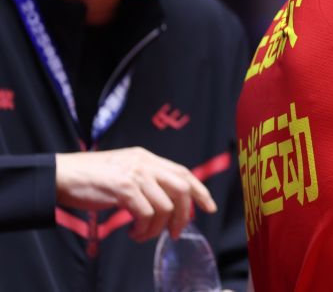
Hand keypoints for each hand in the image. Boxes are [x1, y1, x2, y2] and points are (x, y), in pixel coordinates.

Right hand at [54, 147, 216, 241]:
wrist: (62, 175)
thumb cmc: (90, 178)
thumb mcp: (124, 170)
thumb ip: (145, 179)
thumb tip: (166, 201)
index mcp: (148, 158)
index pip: (184, 172)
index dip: (200, 191)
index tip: (209, 207)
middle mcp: (146, 163)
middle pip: (183, 188)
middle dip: (184, 214)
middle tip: (174, 232)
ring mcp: (136, 174)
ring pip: (165, 206)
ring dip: (157, 227)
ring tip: (142, 235)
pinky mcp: (124, 188)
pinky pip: (146, 214)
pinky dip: (144, 229)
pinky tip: (133, 232)